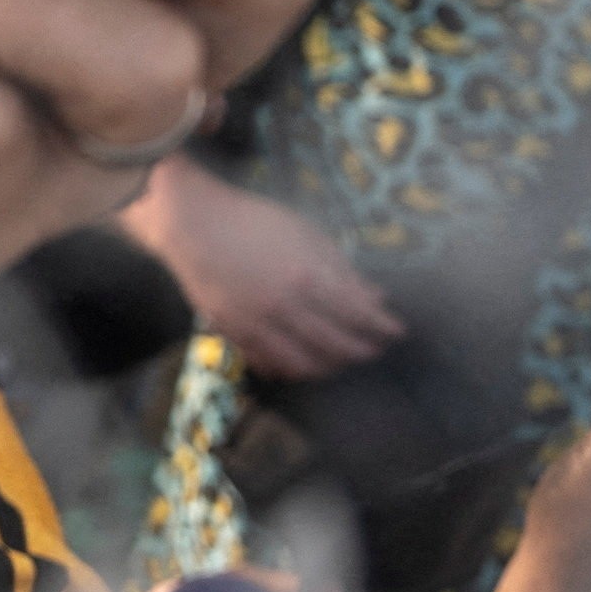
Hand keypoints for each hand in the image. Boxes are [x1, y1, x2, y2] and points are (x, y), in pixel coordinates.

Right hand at [132, 161, 403, 377]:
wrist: (193, 226)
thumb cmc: (253, 222)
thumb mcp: (306, 234)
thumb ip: (341, 269)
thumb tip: (376, 296)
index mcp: (305, 277)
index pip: (357, 314)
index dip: (382, 326)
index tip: (398, 331)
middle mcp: (283, 307)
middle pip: (334, 344)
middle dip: (362, 350)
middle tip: (375, 350)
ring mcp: (256, 324)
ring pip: (302, 364)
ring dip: (329, 367)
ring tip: (341, 361)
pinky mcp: (233, 332)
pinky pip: (266, 363)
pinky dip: (288, 369)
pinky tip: (301, 365)